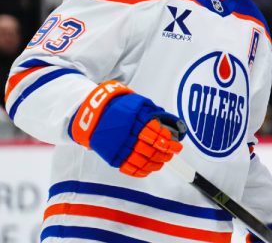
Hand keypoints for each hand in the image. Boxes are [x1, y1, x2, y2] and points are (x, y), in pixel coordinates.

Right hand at [70, 80, 184, 177]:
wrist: (92, 114)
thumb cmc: (119, 107)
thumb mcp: (137, 104)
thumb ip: (153, 112)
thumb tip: (172, 122)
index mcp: (135, 119)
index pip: (156, 133)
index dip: (168, 141)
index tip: (176, 145)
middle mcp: (127, 134)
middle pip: (150, 148)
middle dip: (164, 153)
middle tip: (172, 153)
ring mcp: (119, 146)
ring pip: (141, 159)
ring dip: (155, 163)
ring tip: (162, 162)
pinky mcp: (111, 155)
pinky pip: (128, 167)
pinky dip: (139, 171)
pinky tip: (148, 170)